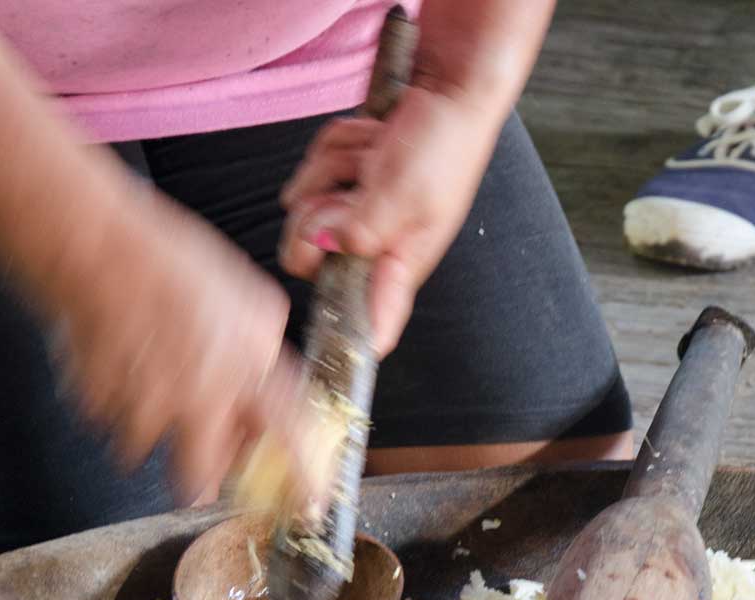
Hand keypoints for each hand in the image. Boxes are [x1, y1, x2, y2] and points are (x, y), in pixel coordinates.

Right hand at [51, 185, 309, 504]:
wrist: (95, 245)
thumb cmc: (173, 262)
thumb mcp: (251, 299)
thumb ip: (265, 349)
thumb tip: (267, 375)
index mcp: (246, 370)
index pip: (289, 436)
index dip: (305, 476)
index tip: (312, 504)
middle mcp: (198, 400)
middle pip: (199, 478)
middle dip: (199, 478)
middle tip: (197, 464)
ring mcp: (142, 408)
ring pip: (144, 449)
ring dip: (146, 429)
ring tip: (145, 380)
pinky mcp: (96, 403)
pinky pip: (105, 419)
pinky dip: (111, 401)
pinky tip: (117, 360)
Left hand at [278, 86, 498, 355]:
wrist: (450, 85)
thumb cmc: (443, 145)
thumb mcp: (404, 194)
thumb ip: (359, 230)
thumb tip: (319, 248)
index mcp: (398, 264)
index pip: (375, 328)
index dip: (350, 343)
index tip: (329, 359)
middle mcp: (372, 244)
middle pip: (307, 257)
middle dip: (318, 214)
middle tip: (351, 192)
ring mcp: (355, 208)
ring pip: (304, 204)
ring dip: (335, 166)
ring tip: (377, 153)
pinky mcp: (345, 177)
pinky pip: (314, 168)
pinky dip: (338, 145)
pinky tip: (372, 137)